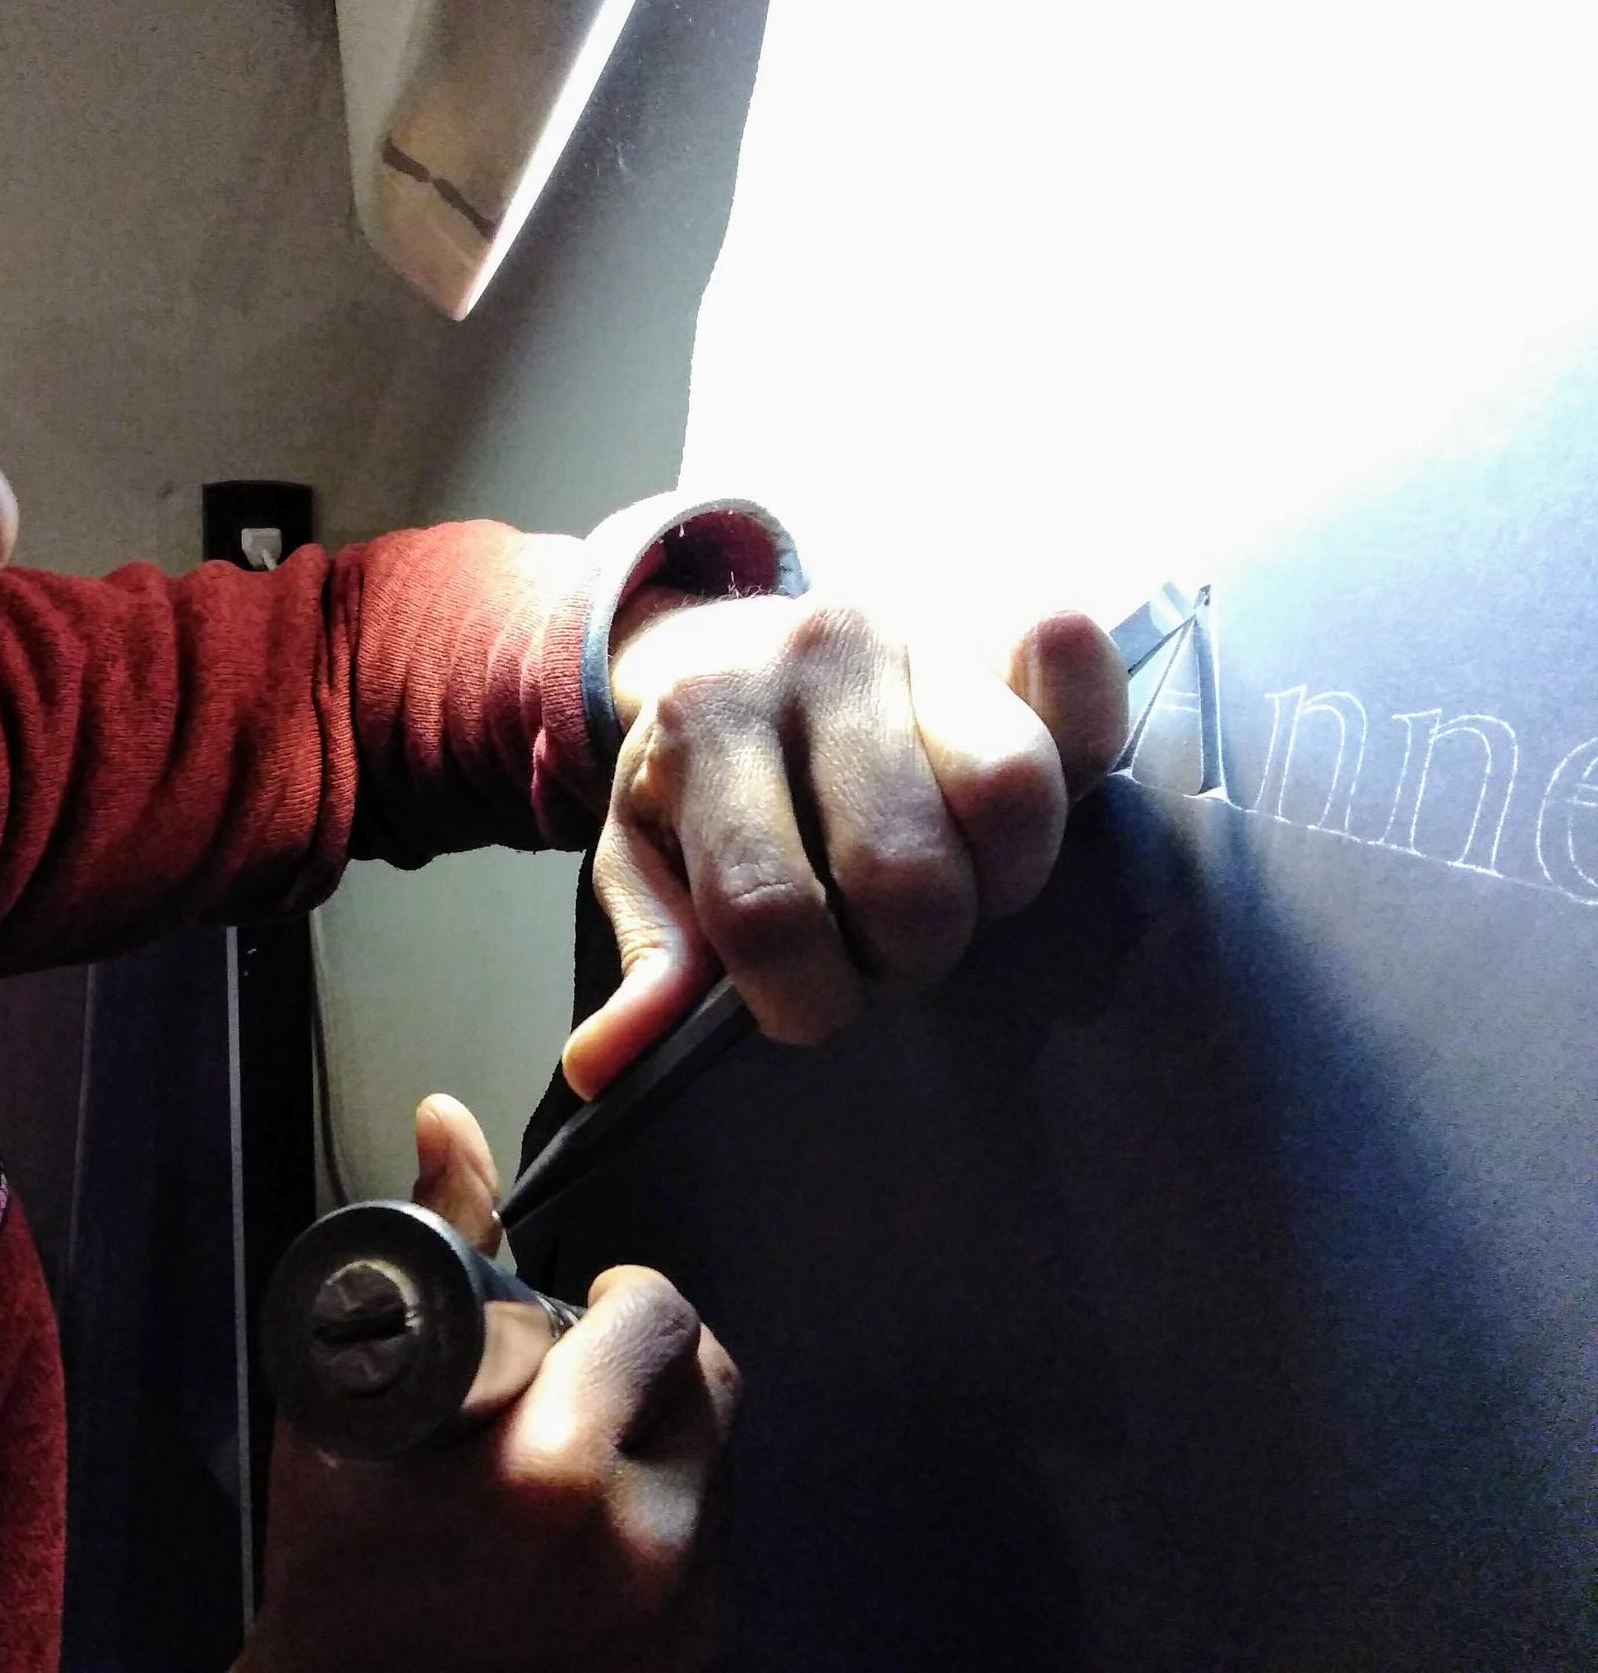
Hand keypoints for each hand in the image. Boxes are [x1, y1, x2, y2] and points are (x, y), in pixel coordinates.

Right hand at [240, 1097, 737, 1672]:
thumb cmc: (338, 1561)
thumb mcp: (351, 1392)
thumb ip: (428, 1245)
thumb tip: (449, 1126)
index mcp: (551, 1476)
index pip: (657, 1316)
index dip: (613, 1298)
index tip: (576, 1311)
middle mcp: (637, 1550)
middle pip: (708, 1378)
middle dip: (644, 1358)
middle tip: (574, 1375)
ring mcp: (675, 1615)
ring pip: (721, 1453)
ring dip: (662, 1431)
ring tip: (574, 1453)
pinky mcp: (693, 1656)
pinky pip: (718, 1535)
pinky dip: (668, 1509)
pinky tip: (591, 1525)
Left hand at [566, 592, 1129, 1094]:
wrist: (736, 648)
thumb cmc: (701, 781)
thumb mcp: (646, 858)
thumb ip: (651, 953)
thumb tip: (609, 1063)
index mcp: (705, 722)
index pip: (767, 904)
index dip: (806, 996)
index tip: (813, 1008)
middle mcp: (813, 658)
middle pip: (903, 868)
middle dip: (906, 952)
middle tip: (886, 948)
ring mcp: (919, 635)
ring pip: (1011, 794)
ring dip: (1000, 884)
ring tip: (961, 892)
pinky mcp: (1001, 630)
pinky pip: (1079, 679)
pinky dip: (1083, 736)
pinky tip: (1030, 805)